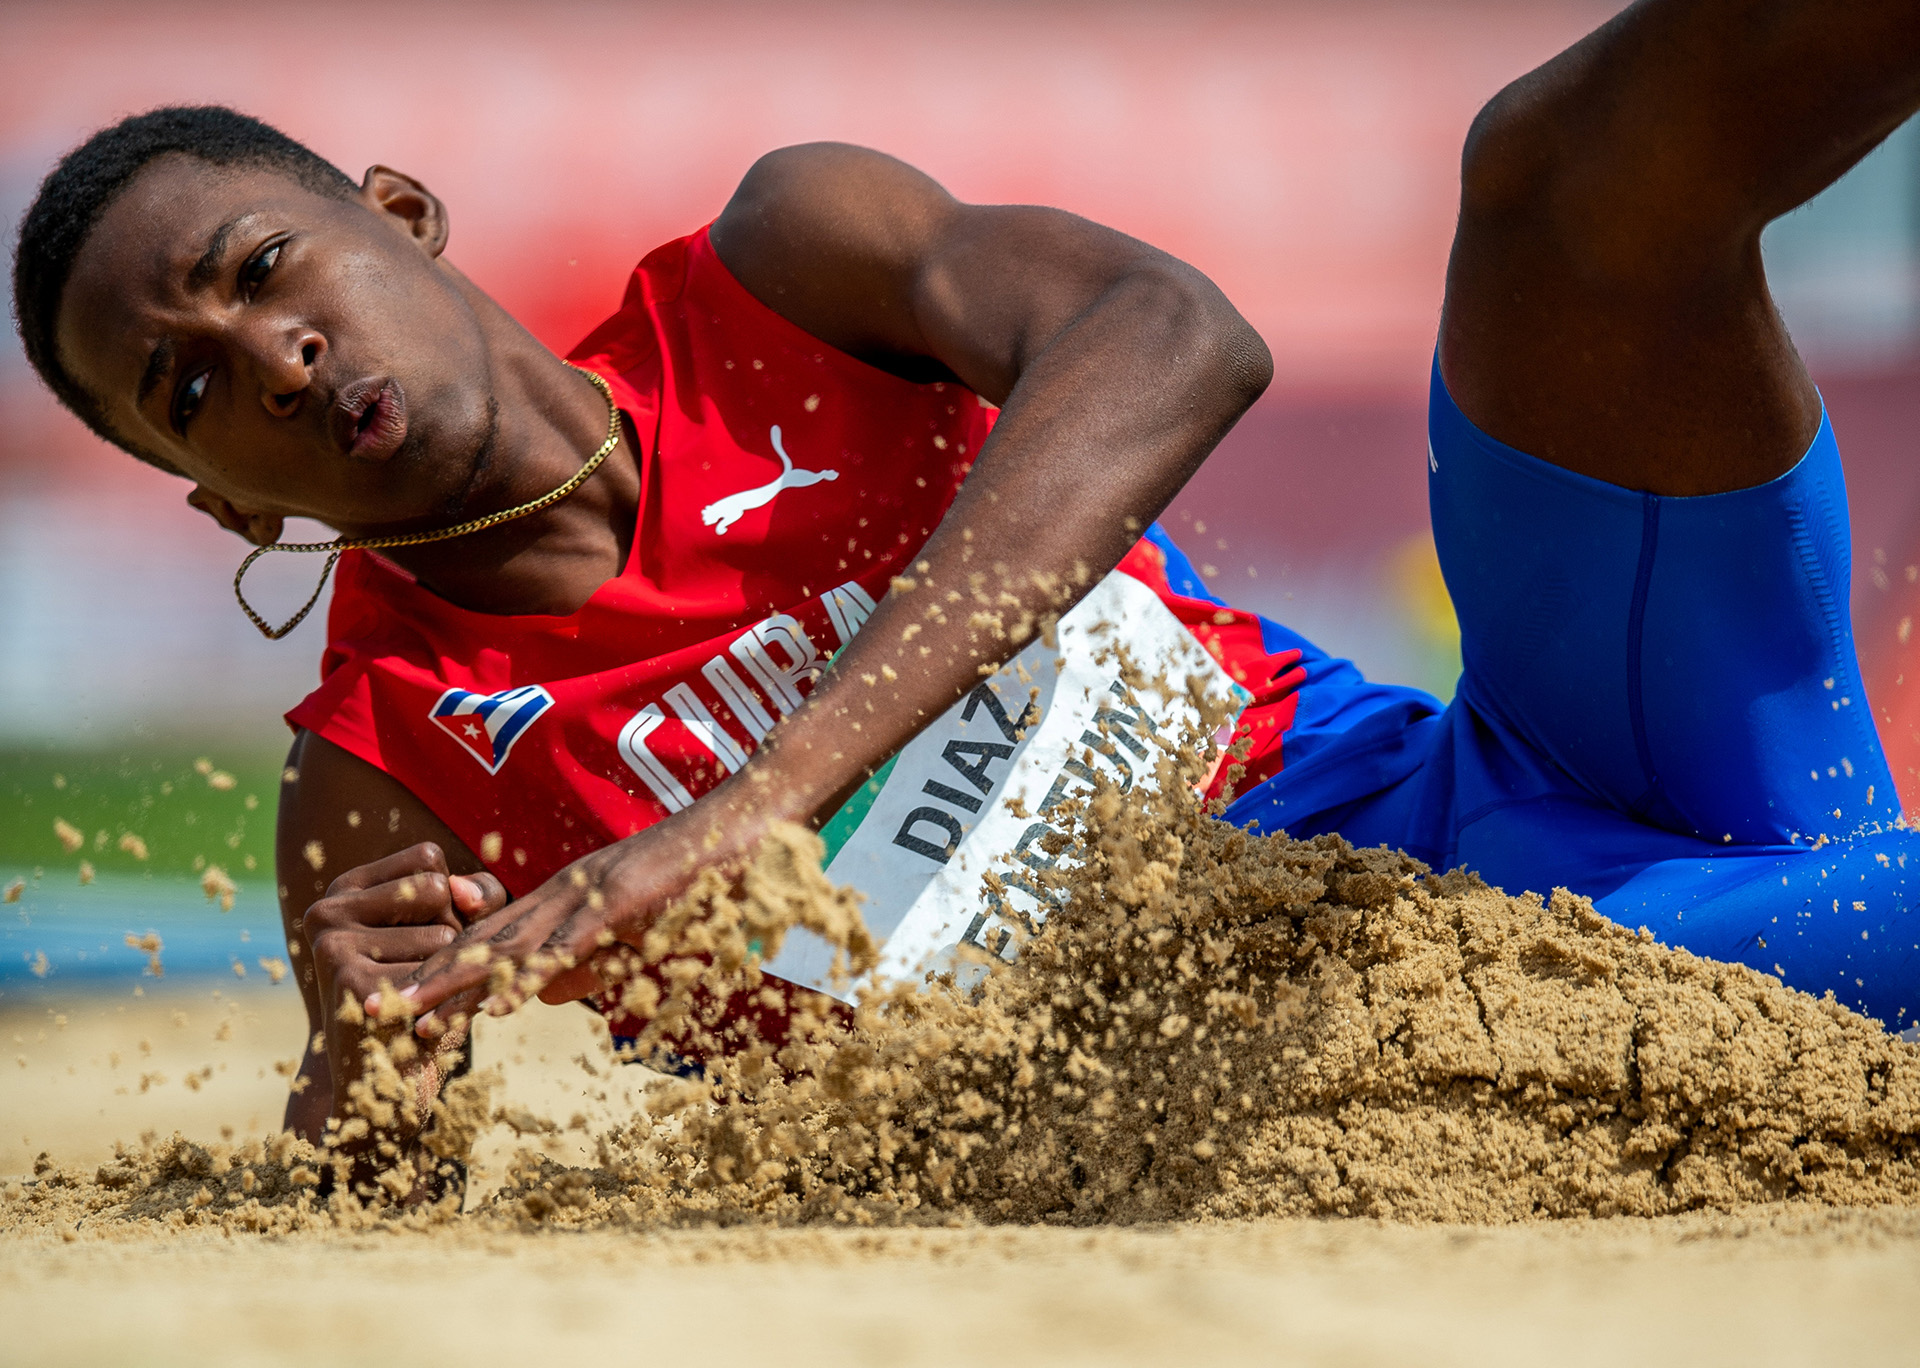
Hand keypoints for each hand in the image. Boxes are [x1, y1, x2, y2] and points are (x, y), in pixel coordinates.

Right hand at [303, 842, 506, 1131]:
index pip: (429, 860)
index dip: (450, 902)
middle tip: (416, 976)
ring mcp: (332, 943)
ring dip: (449, 973)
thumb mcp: (455, 936)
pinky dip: (444, 998)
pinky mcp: (350, 981)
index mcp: (345, 888)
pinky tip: (414, 1022)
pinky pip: (438, 972)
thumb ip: (476, 896)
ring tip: (415, 1002)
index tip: (425, 936)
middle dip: (450, 935)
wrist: (383, 1091)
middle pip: (437, 890)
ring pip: (443, 934)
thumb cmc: (427, 1002)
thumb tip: (462, 893)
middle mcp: (327, 908)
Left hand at [392, 799, 772, 1037]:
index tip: (400, 1011)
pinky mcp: (623, 899)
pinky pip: (568, 944)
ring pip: (511, 945)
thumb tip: (540, 996)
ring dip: (455, 983)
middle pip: (483, 943)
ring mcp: (592, 892)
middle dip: (426, 981)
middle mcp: (567, 890)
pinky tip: (497, 1005)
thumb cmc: (701, 871)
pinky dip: (528, 974)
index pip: (492, 942)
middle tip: (371, 1015)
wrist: (748, 817)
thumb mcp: (639, 926)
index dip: (443, 976)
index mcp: (568, 897)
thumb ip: (589, 958)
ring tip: (408, 1015)